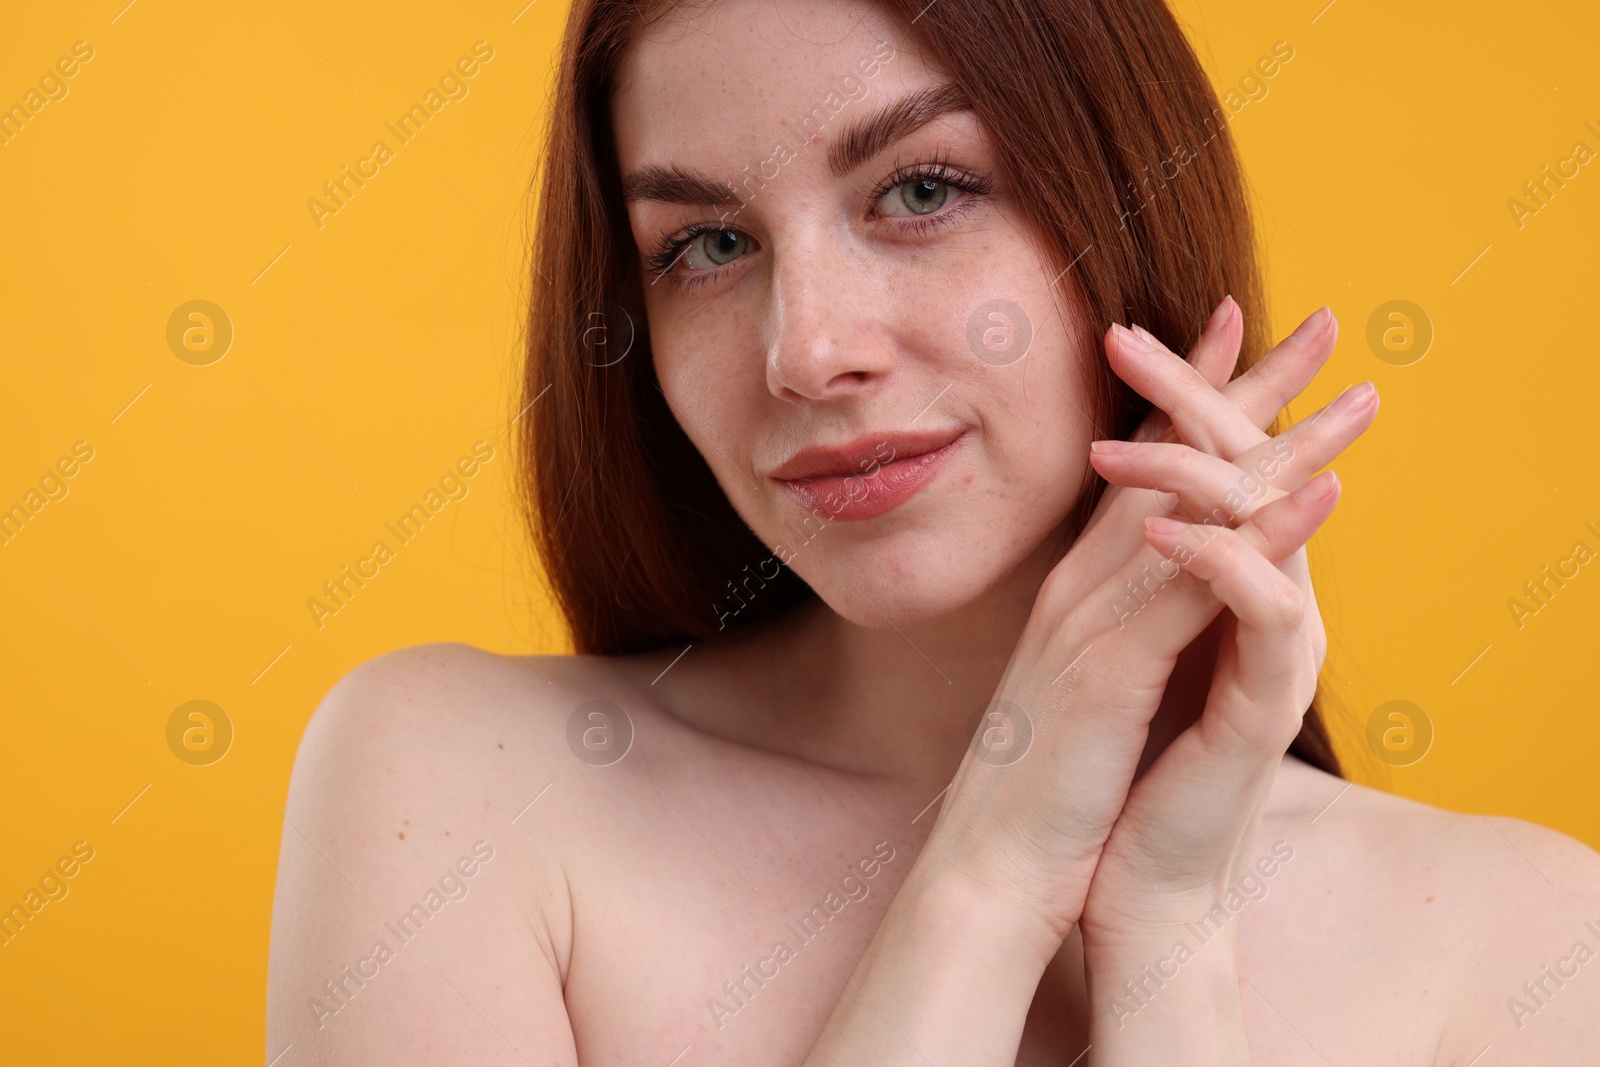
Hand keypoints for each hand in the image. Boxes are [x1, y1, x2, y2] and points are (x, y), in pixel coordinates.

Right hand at [917, 299, 1367, 948]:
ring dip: (1278, 441)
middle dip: (1248, 387)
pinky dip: (1259, 533)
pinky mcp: (1109, 672)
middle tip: (1318, 323)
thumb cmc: (1037, 793)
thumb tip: (1147, 599)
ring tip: (1350, 389)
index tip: (1241, 336)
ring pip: (1192, 508)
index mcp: (1073, 593)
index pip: (1141, 471)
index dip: (1192, 398)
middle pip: (1174, 462)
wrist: (987, 871)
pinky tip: (1317, 493)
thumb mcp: (1077, 696)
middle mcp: (1078, 587)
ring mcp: (1090, 622)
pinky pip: (1193, 586)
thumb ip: (1107, 634)